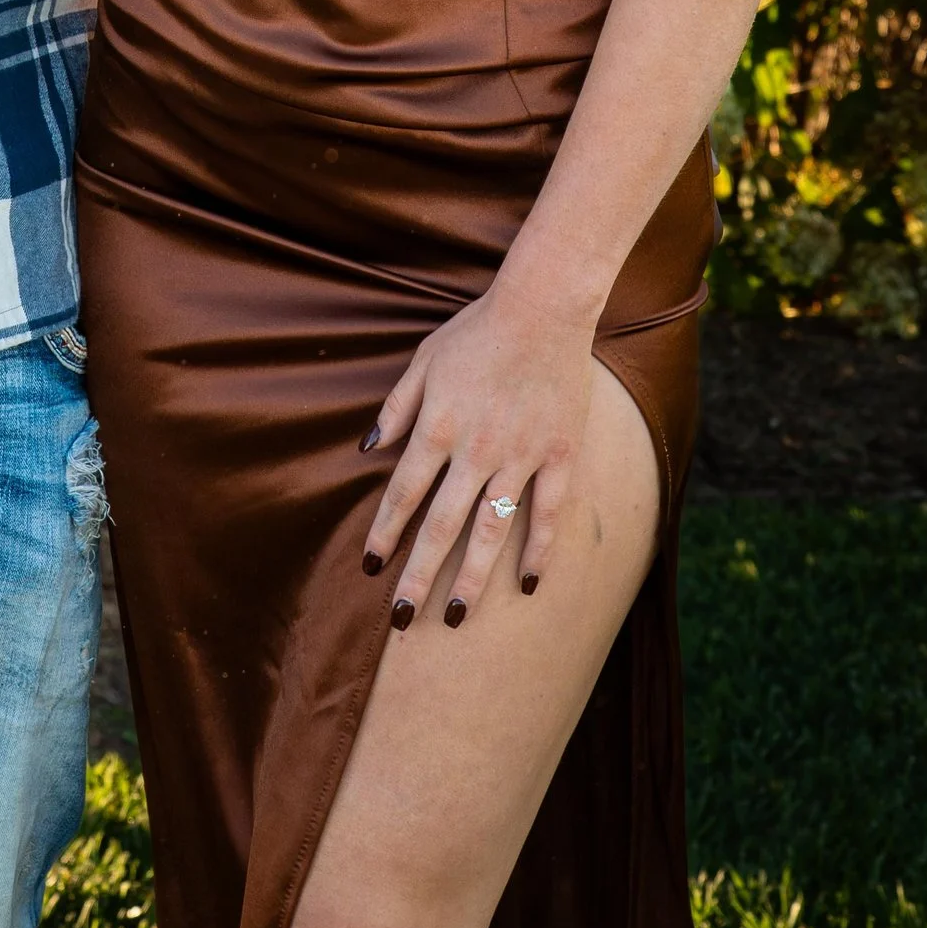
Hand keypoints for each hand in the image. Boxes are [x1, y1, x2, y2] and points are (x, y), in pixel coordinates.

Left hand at [361, 278, 599, 626]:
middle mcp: (475, 450)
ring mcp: (520, 457)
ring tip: (456, 617)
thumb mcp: (423, 361)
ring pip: (491, 531)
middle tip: (402, 620)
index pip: (403, 495)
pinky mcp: (559, 455)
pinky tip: (529, 584)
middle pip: (441, 527)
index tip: (371, 570)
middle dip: (418, 577)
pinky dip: (538, 551)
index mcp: (438, 427)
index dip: (385, 535)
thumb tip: (367, 450)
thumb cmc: (476, 331)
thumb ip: (396, 409)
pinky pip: (548, 514)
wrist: (543, 307)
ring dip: (472, 578)